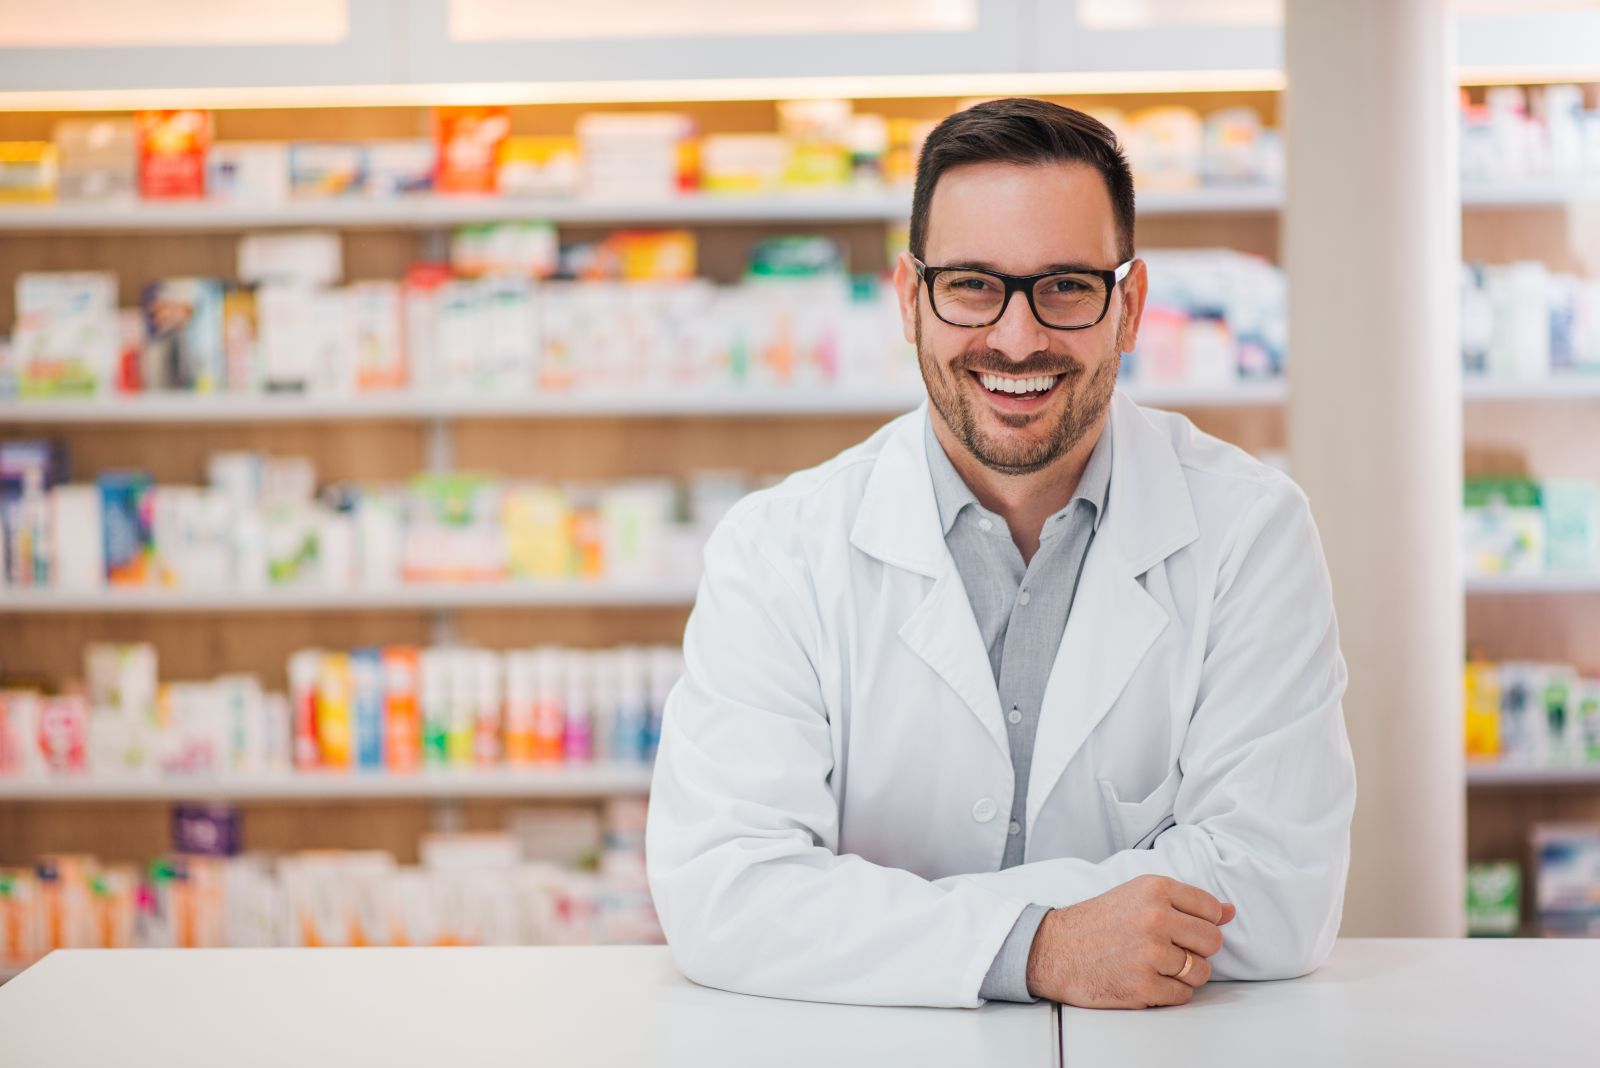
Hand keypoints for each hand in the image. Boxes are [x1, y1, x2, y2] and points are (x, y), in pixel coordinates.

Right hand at [1024, 874, 1236, 1007]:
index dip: (1202, 923)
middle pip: (1212, 941)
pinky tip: (1146, 979)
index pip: (1210, 909)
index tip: (1184, 928)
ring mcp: (1150, 953)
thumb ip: (1183, 902)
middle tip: (1171, 949)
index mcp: (1155, 889)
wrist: (1054, 949)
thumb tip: (1229, 911)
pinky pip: (1183, 995)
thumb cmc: (1095, 923)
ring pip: (1201, 971)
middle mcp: (1155, 917)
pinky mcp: (1145, 985)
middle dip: (1197, 950)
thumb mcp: (1136, 896)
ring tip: (1156, 966)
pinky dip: (1169, 992)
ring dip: (1184, 974)